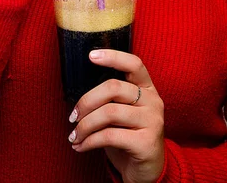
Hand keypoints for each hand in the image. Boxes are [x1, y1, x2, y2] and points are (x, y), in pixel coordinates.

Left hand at [68, 50, 164, 182]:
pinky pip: (109, 136)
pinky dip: (89, 141)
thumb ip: (111, 99)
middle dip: (87, 101)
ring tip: (74, 135)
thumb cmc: (129, 137)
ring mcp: (152, 121)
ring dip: (85, 125)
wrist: (147, 172)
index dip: (113, 56)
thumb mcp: (123, 113)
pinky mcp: (146, 143)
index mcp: (147, 88)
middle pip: (114, 87)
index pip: (134, 64)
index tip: (91, 56)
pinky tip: (81, 147)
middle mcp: (153, 101)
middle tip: (72, 116)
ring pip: (109, 112)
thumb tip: (80, 95)